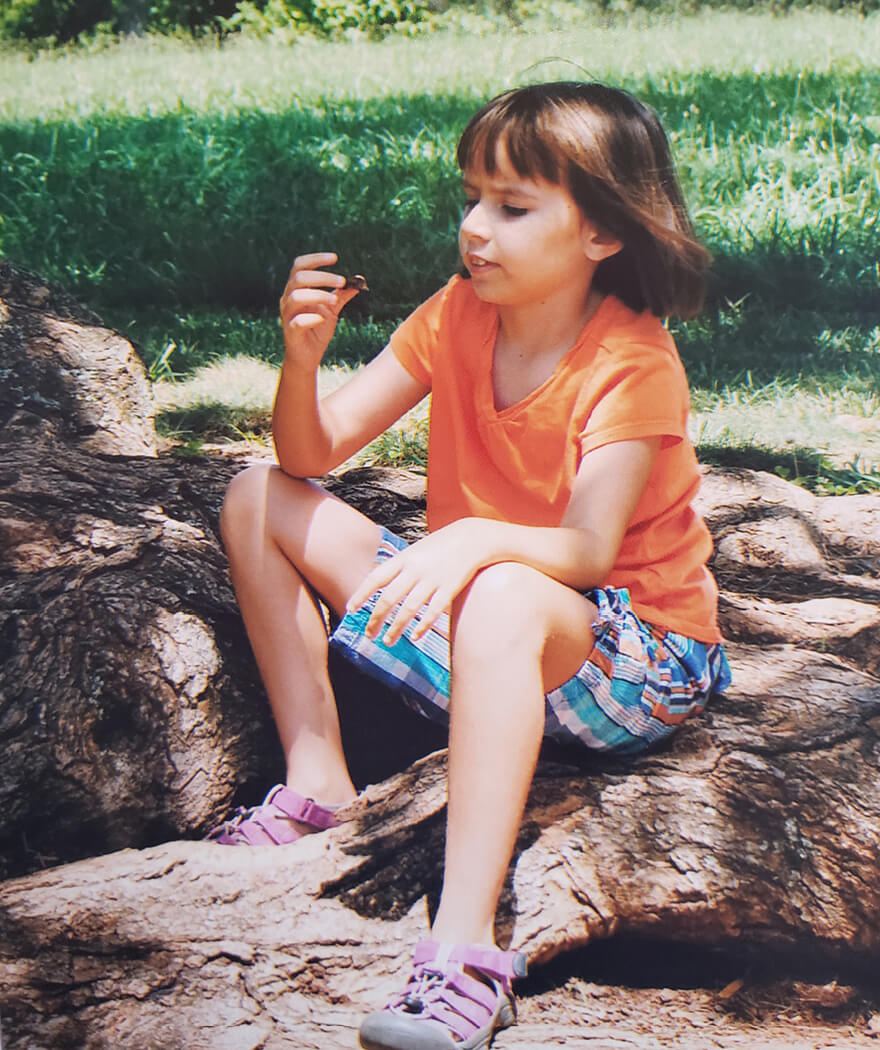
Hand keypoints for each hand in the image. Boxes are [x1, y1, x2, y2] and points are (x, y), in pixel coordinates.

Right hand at [280, 252, 361, 371]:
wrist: (308, 357)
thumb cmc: (316, 330)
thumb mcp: (332, 310)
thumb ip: (341, 294)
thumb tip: (358, 280)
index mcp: (296, 289)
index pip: (300, 266)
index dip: (316, 259)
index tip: (335, 258)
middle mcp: (288, 299)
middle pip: (299, 277)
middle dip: (322, 277)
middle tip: (342, 281)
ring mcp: (287, 315)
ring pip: (296, 297)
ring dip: (318, 295)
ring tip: (335, 301)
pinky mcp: (290, 332)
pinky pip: (297, 322)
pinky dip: (311, 318)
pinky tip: (323, 319)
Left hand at [346, 519, 494, 645]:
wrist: (472, 538)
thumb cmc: (441, 546)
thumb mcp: (415, 550)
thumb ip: (399, 567)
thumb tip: (379, 584)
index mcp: (404, 558)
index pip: (376, 578)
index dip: (361, 594)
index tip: (350, 609)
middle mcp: (415, 569)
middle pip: (389, 598)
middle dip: (376, 618)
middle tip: (368, 634)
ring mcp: (432, 579)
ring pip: (409, 609)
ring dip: (396, 628)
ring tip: (388, 641)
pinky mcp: (450, 588)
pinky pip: (433, 611)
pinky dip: (423, 626)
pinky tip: (415, 637)